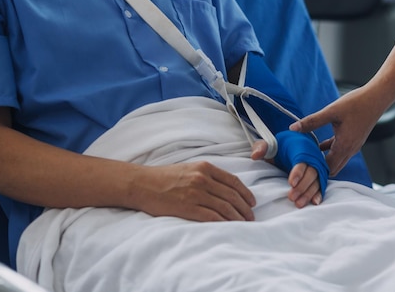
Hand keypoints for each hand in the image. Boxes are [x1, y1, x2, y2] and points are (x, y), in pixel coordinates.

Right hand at [131, 161, 255, 221]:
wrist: (142, 184)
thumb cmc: (164, 177)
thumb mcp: (189, 168)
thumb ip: (207, 175)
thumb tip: (226, 187)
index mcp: (205, 167)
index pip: (233, 181)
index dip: (246, 193)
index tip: (252, 202)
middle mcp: (202, 179)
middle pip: (232, 195)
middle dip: (245, 208)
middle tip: (251, 217)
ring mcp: (195, 193)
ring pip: (225, 207)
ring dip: (237, 217)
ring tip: (243, 224)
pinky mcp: (187, 207)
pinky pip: (211, 216)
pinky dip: (223, 222)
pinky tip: (229, 227)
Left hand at [251, 140, 321, 207]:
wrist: (293, 145)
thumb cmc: (280, 147)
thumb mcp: (270, 145)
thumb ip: (261, 147)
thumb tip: (255, 155)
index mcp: (300, 148)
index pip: (301, 160)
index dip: (298, 172)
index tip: (291, 183)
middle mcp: (311, 157)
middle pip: (311, 173)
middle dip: (302, 186)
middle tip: (291, 197)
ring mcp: (316, 167)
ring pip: (317, 180)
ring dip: (309, 193)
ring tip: (299, 203)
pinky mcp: (318, 176)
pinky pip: (321, 185)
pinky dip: (318, 193)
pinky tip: (315, 202)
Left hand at [289, 86, 384, 176]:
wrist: (376, 98)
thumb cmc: (357, 103)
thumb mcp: (331, 111)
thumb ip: (312, 121)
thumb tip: (293, 128)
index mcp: (344, 146)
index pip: (328, 168)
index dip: (315, 170)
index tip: (302, 167)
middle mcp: (350, 150)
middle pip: (333, 169)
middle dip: (319, 169)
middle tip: (304, 164)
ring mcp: (353, 146)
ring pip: (337, 161)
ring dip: (324, 160)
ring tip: (309, 155)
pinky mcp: (354, 140)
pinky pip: (340, 151)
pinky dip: (330, 151)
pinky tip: (319, 144)